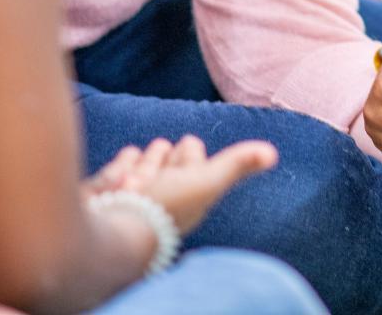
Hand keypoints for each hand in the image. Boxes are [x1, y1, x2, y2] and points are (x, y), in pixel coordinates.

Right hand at [84, 135, 277, 236]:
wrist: (112, 232)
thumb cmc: (164, 209)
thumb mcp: (207, 182)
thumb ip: (237, 164)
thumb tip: (272, 154)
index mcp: (191, 189)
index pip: (191, 147)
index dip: (186, 154)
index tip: (179, 172)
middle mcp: (166, 190)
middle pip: (166, 149)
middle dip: (159, 160)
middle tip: (153, 184)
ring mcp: (136, 191)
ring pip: (143, 154)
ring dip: (138, 167)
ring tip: (132, 190)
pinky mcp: (109, 191)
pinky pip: (117, 162)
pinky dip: (116, 172)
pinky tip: (115, 190)